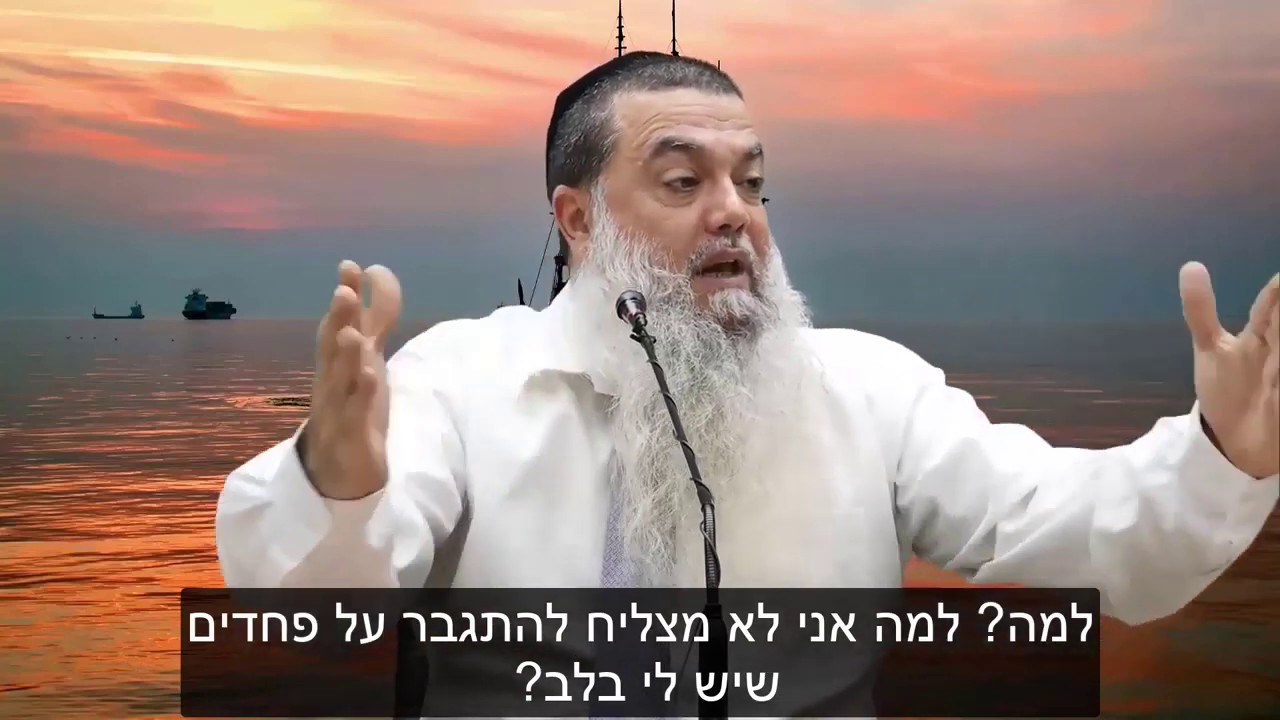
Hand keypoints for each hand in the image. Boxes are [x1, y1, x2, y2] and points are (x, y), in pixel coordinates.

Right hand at [301, 260, 402, 498]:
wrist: (340, 473)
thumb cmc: (353, 408)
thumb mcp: (368, 359)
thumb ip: (374, 319)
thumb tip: (374, 272)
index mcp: (338, 364)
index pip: (339, 324)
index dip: (345, 296)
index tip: (350, 266)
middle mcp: (333, 383)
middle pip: (332, 349)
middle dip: (338, 320)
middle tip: (344, 290)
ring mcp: (339, 412)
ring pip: (339, 382)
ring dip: (344, 358)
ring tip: (351, 334)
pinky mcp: (352, 440)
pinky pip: (354, 418)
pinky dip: (360, 399)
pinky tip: (371, 379)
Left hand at [1180, 262, 1278, 478]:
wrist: (1235, 438)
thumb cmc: (1228, 386)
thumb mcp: (1209, 347)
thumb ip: (1201, 311)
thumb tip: (1191, 265)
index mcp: (1263, 333)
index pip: (1273, 302)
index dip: (1277, 290)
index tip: (1278, 280)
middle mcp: (1278, 350)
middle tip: (1276, 314)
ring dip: (1279, 348)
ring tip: (1272, 363)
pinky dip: (1278, 393)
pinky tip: (1275, 392)